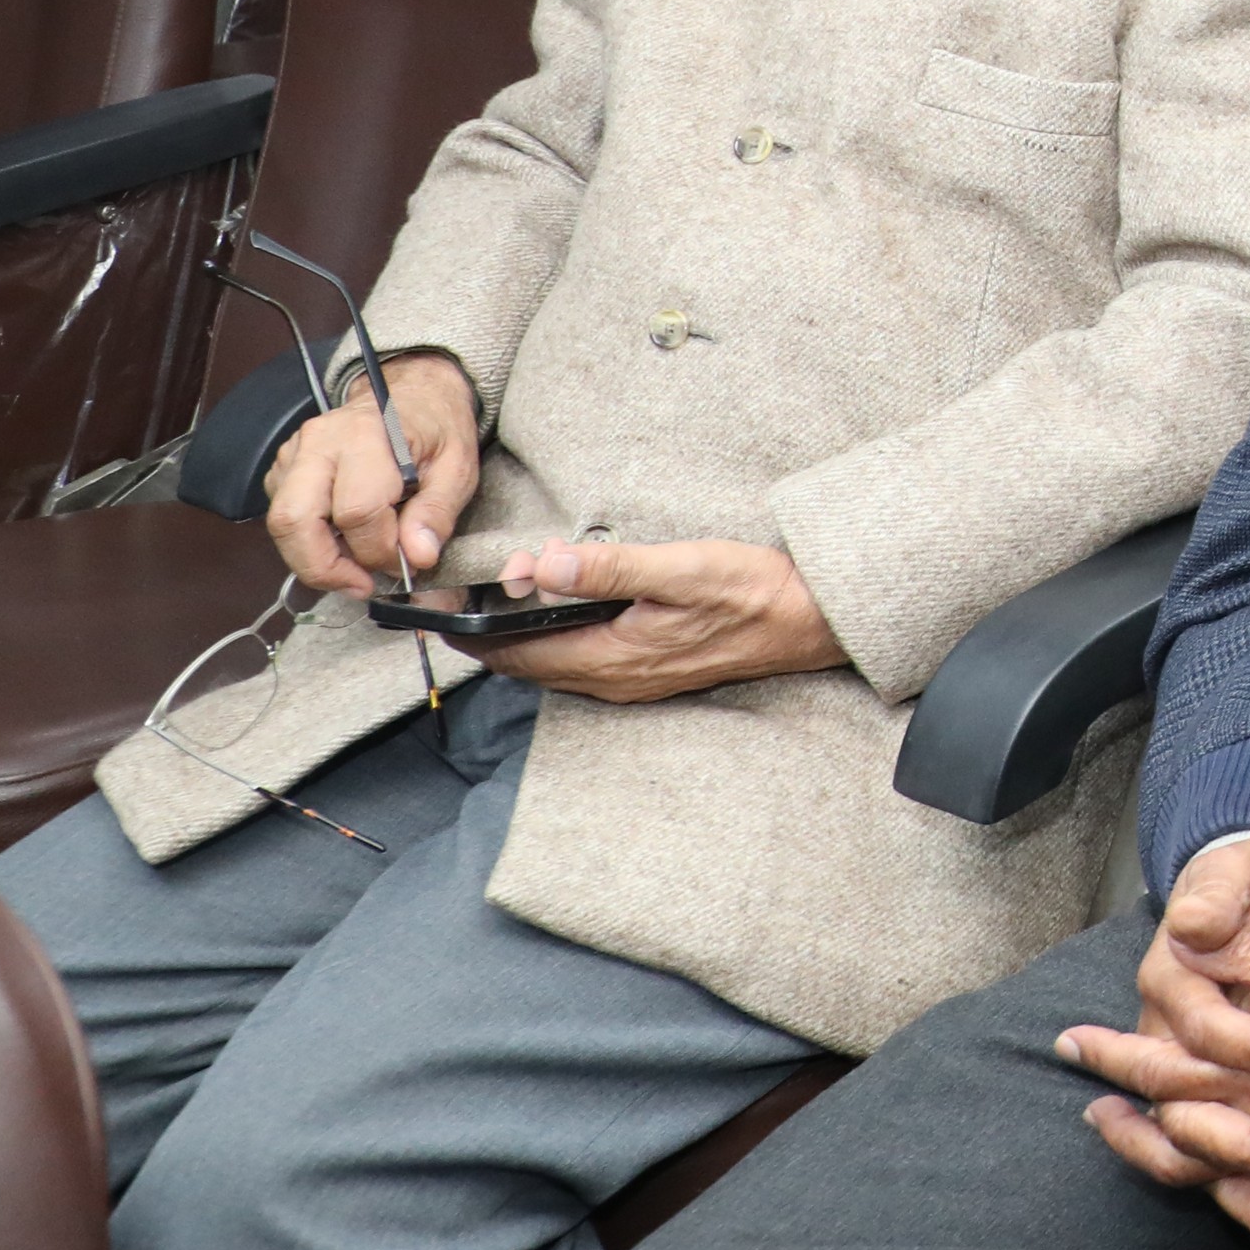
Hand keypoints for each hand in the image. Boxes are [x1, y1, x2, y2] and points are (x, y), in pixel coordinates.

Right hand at [265, 352, 485, 596]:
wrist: (412, 395)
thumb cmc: (435, 431)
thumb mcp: (457, 468)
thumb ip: (437, 513)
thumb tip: (417, 558)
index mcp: (367, 436)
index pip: (357, 511)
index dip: (378, 550)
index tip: (403, 565)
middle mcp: (319, 442)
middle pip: (295, 520)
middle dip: (324, 568)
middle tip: (361, 584)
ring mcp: (294, 453)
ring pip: (281, 523)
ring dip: (313, 559)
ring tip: (353, 570)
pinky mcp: (282, 468)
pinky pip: (282, 516)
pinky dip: (306, 541)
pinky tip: (341, 541)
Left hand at [479, 538, 848, 697]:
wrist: (812, 621)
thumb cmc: (753, 591)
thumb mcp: (680, 568)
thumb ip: (608, 570)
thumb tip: (541, 568)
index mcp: (611, 658)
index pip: (515, 654)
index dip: (471, 633)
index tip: (437, 609)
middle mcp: (615, 680)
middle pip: (527, 665)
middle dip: (488, 635)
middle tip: (457, 600)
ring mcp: (634, 681)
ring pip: (553, 666)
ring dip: (520, 639)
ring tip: (495, 604)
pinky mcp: (651, 672)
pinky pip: (581, 664)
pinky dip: (554, 642)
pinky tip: (558, 616)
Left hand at [1062, 843, 1249, 1244]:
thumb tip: (1188, 947)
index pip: (1172, 1070)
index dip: (1117, 1058)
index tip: (1074, 1043)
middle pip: (1185, 1138)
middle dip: (1130, 1124)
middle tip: (1091, 1110)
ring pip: (1225, 1173)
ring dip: (1173, 1156)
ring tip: (1141, 1139)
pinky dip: (1239, 1182)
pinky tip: (1217, 1168)